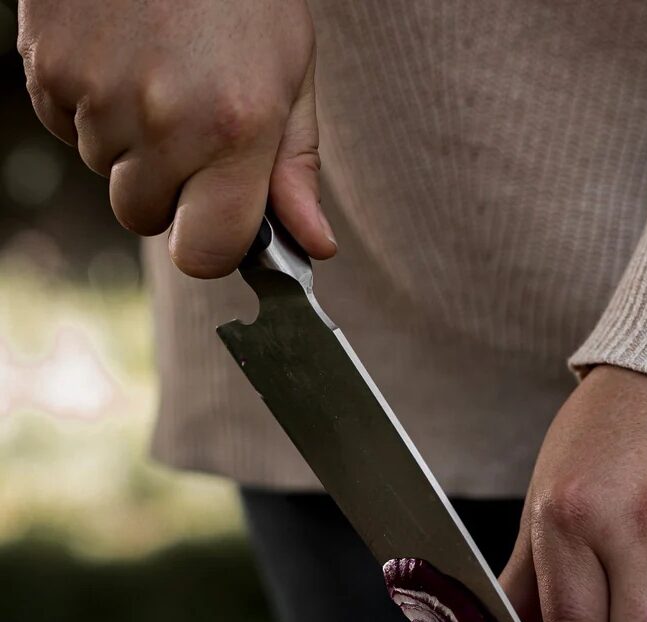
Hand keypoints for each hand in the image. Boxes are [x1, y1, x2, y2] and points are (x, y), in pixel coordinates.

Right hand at [18, 0, 335, 275]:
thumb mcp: (290, 72)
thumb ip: (295, 168)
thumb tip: (314, 246)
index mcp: (234, 131)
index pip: (204, 255)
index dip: (210, 243)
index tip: (217, 216)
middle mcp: (163, 122)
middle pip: (144, 217)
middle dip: (165, 189)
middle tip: (187, 119)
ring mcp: (97, 96)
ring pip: (104, 172)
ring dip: (126, 143)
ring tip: (154, 69)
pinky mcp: (47, 70)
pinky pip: (65, 128)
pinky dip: (87, 106)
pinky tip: (116, 55)